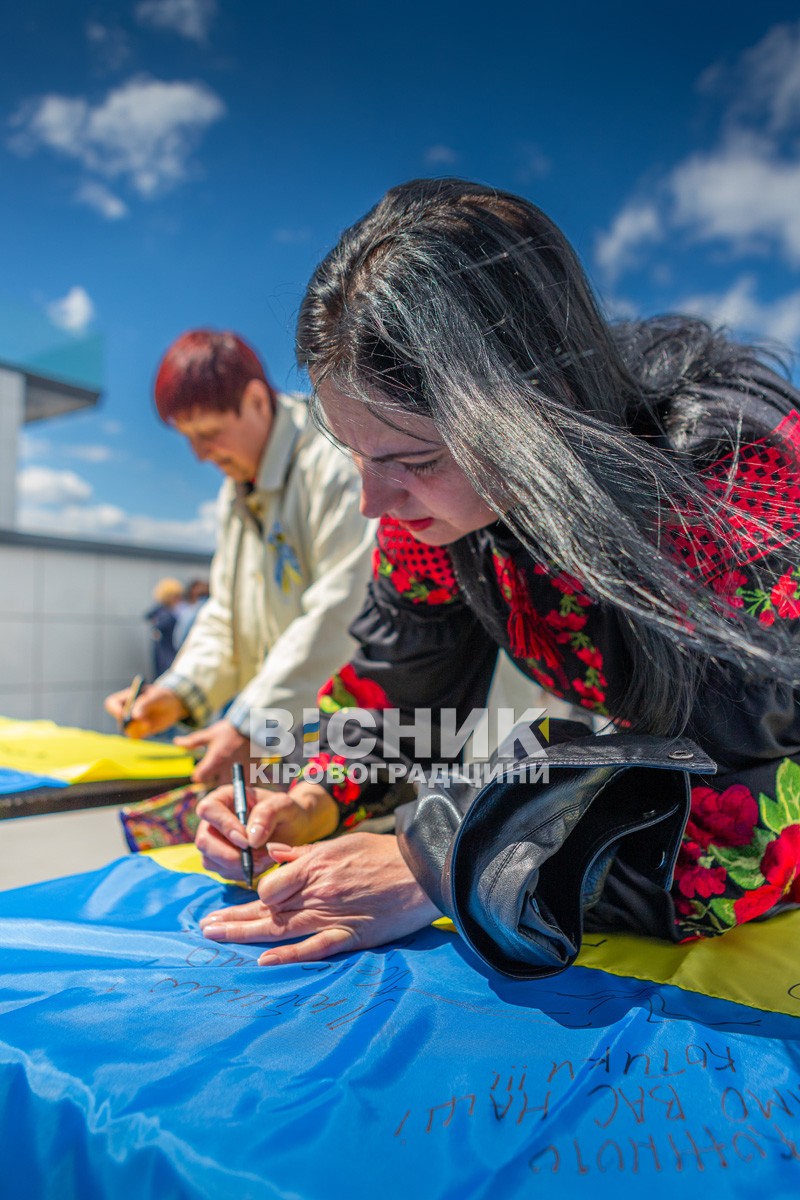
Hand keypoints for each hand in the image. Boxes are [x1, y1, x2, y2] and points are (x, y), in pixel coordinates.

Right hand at [104, 684, 187, 737]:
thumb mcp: (156, 697)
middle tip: (144, 722)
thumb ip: (145, 705)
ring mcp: (131, 722)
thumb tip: (135, 716)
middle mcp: (125, 710)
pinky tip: (151, 727)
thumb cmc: (162, 697)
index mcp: (126, 697)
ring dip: (138, 729)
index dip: (115, 710)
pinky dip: (143, 734)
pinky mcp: (138, 731)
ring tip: (149, 723)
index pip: (111, 703)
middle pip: (119, 720)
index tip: (124, 714)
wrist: (173, 705)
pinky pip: (136, 736)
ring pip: (127, 730)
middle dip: (129, 724)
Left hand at [174, 719, 249, 784]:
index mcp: (214, 761)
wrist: (252, 726)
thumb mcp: (209, 734)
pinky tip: (242, 775)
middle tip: (214, 775)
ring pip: (231, 787)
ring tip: (228, 777)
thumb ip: (192, 741)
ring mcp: (240, 772)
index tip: (200, 771)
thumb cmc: (229, 730)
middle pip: (215, 786)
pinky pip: (246, 784)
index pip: (199, 778)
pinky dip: (243, 782)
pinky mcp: (252, 772)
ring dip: (228, 784)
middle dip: (213, 782)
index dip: (198, 774)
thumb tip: (176, 742)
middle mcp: (226, 769)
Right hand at [194, 781, 338, 880]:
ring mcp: (214, 842)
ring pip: (211, 861)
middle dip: (232, 855)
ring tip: (265, 859)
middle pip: (204, 841)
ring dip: (240, 866)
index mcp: (224, 797)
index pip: (208, 810)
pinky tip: (260, 864)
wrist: (294, 829)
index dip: (225, 827)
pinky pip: (222, 872)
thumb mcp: (284, 805)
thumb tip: (250, 839)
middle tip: (260, 858)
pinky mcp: (219, 861)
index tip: (247, 842)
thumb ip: (268, 814)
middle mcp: (213, 820)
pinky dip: (242, 873)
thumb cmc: (287, 812)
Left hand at [199, 833, 440, 963]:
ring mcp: (332, 915)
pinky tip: (263, 961)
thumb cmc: (384, 854)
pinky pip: (315, 948)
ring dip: (245, 934)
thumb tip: (275, 854)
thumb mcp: (342, 843)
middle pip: (266, 909)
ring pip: (280, 928)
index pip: (269, 885)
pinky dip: (289, 956)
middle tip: (204, 926)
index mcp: (314, 866)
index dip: (255, 896)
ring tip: (216, 937)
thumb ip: (306, 853)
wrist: (424, 871)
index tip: (246, 904)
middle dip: (233, 918)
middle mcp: (317, 891)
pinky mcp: (352, 936)